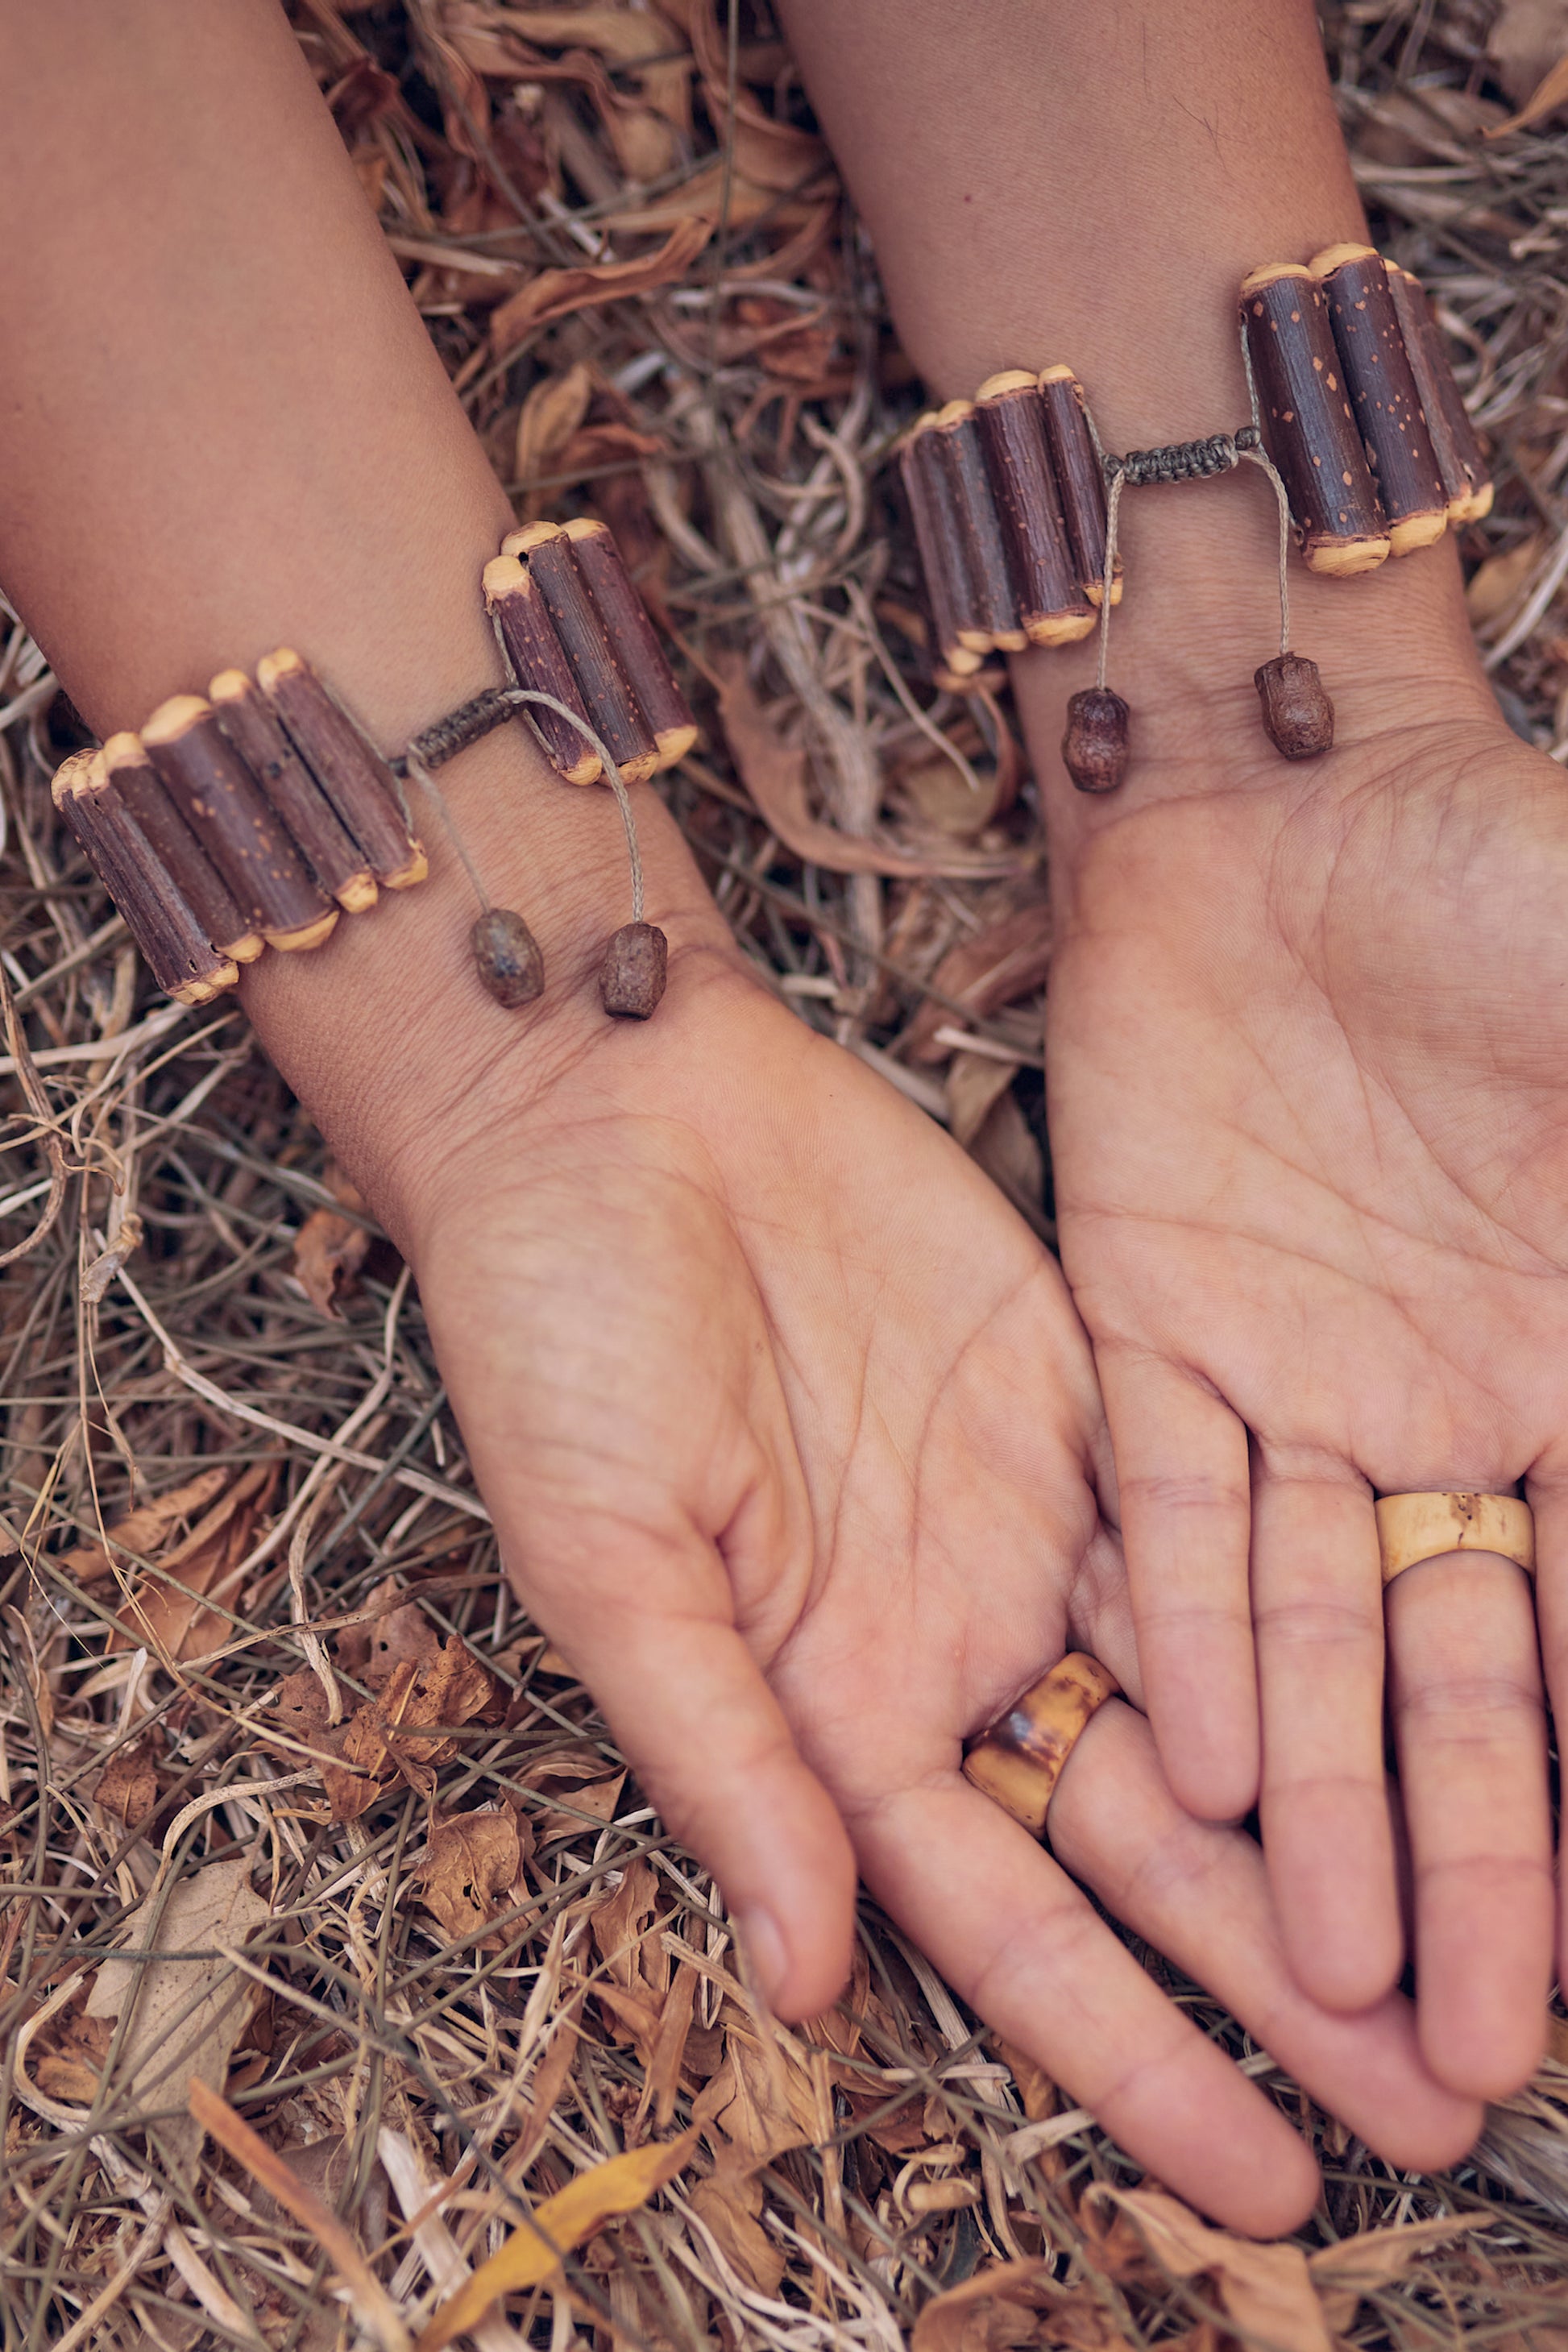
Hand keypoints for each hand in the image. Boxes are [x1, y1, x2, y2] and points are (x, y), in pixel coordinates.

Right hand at [360, 891, 1477, 2231]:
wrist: (610, 1113)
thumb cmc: (558, 1337)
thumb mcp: (609, 1558)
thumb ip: (718, 1754)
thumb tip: (803, 1975)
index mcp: (832, 1710)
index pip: (1009, 1923)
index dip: (1134, 2056)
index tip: (1262, 2180)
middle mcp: (951, 1639)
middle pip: (1151, 1845)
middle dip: (1287, 1981)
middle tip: (1443, 2111)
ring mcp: (1031, 1521)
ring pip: (1219, 1703)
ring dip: (1334, 1822)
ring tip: (1471, 1943)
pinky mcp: (1091, 1394)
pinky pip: (1228, 1527)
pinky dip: (1326, 1615)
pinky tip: (1427, 1702)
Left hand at [1041, 599, 1561, 2100]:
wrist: (1294, 787)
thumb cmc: (1515, 889)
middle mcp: (1447, 1411)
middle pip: (1463, 1686)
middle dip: (1461, 1870)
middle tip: (1446, 2073)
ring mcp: (1297, 1376)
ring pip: (1315, 1628)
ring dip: (1321, 1798)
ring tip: (1317, 1976)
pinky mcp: (1152, 1319)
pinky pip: (1179, 1507)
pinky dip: (1199, 1627)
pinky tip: (1208, 1767)